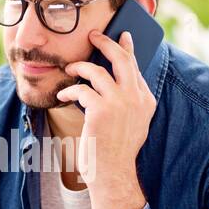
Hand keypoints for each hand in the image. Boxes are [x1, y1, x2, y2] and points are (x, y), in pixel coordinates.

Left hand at [57, 28, 155, 190]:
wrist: (113, 173)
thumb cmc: (117, 151)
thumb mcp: (132, 123)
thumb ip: (128, 102)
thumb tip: (114, 80)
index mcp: (146, 101)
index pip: (135, 67)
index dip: (127, 50)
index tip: (121, 37)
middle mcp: (135, 98)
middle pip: (122, 59)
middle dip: (106, 43)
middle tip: (93, 35)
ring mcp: (119, 102)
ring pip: (97, 70)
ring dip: (80, 67)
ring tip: (70, 69)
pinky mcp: (101, 109)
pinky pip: (81, 90)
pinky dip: (69, 91)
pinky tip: (62, 96)